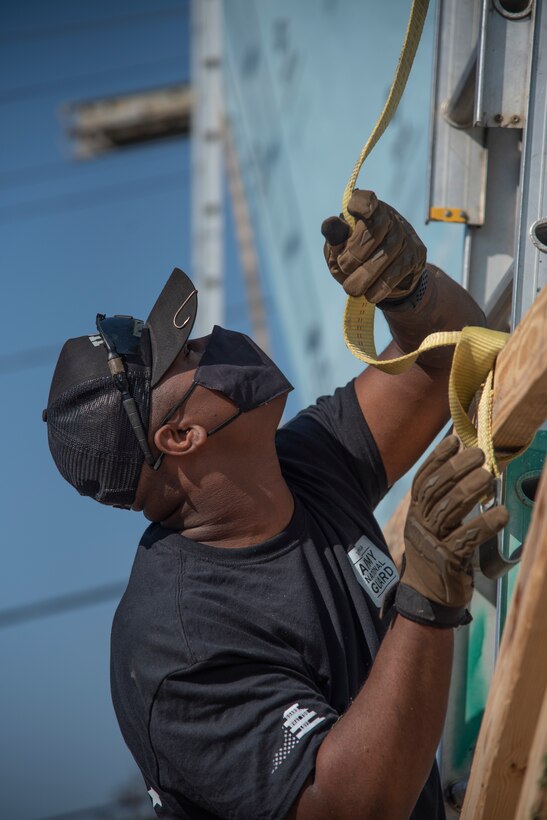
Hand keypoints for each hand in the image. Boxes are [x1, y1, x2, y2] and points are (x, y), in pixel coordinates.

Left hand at [321, 189, 426, 302]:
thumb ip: (334, 241)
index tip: (351, 209)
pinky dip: (381, 285)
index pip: (365, 199)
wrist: (383, 284)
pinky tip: (371, 295)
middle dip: (356, 252)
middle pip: (374, 228)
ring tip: (352, 289)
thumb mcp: (339, 254)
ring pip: (387, 252)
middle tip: (344, 268)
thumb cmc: (355, 263)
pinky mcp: (416, 253)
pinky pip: (398, 269)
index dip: (360, 203)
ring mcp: (404, 234)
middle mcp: (388, 217)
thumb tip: (330, 224)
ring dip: (366, 274)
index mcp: (366, 211)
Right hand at [396, 435, 508, 626]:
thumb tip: (469, 468)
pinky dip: (485, 524)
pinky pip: (466, 539)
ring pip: (448, 510)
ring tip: (489, 477)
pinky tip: (500, 513)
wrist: (426, 598)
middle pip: (435, 491)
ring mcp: (431, 543)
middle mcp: (419, 525)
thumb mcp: (434, 527)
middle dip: (457, 469)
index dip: (437, 458)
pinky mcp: (446, 562)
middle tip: (479, 454)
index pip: (423, 480)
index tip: (454, 441)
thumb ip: (446, 501)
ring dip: (470, 490)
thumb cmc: (437, 555)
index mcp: (416, 513)